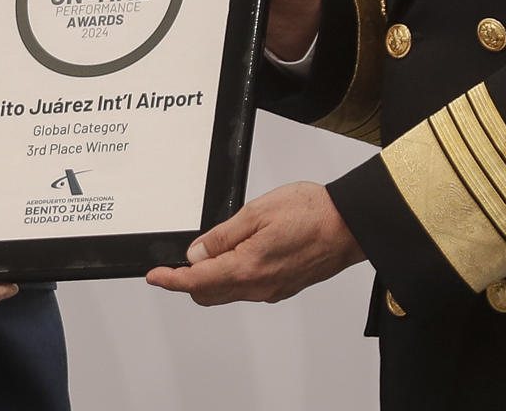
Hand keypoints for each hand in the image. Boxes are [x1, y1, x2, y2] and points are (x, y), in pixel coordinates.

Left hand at [145, 181, 364, 304]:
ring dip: (212, 278)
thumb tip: (196, 253)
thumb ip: (222, 236)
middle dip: (188, 280)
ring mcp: (273, 290)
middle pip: (209, 294)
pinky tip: (239, 254)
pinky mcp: (284, 287)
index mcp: (248, 268)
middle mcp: (259, 287)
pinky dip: (234, 275)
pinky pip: (248, 288)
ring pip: (229, 292)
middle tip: (178, 260)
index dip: (170, 280)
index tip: (155, 276)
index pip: (197, 282)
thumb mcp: (256, 212)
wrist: (349, 225)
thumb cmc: (311, 212)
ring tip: (210, 250)